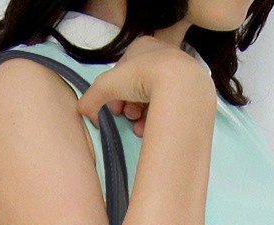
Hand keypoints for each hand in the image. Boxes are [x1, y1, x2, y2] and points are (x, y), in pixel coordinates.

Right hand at [75, 35, 214, 137]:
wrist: (181, 87)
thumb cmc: (143, 77)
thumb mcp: (107, 86)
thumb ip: (91, 98)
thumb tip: (82, 112)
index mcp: (143, 46)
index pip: (122, 72)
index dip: (114, 93)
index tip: (113, 109)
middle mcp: (162, 56)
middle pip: (138, 87)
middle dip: (129, 106)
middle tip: (127, 117)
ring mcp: (179, 74)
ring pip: (153, 99)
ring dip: (141, 116)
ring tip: (139, 126)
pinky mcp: (190, 92)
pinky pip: (169, 107)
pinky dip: (157, 119)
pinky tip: (151, 128)